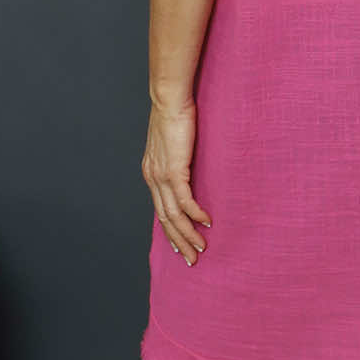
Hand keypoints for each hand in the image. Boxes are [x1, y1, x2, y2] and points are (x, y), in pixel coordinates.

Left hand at [143, 94, 212, 264]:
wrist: (170, 99)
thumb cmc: (175, 115)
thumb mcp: (174, 143)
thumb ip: (179, 159)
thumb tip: (191, 168)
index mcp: (151, 173)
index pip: (160, 210)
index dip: (170, 231)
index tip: (179, 246)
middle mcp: (153, 178)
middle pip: (165, 219)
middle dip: (179, 242)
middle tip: (191, 259)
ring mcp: (161, 176)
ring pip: (173, 216)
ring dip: (188, 235)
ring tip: (201, 248)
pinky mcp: (173, 171)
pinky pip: (185, 202)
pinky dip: (196, 215)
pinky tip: (207, 223)